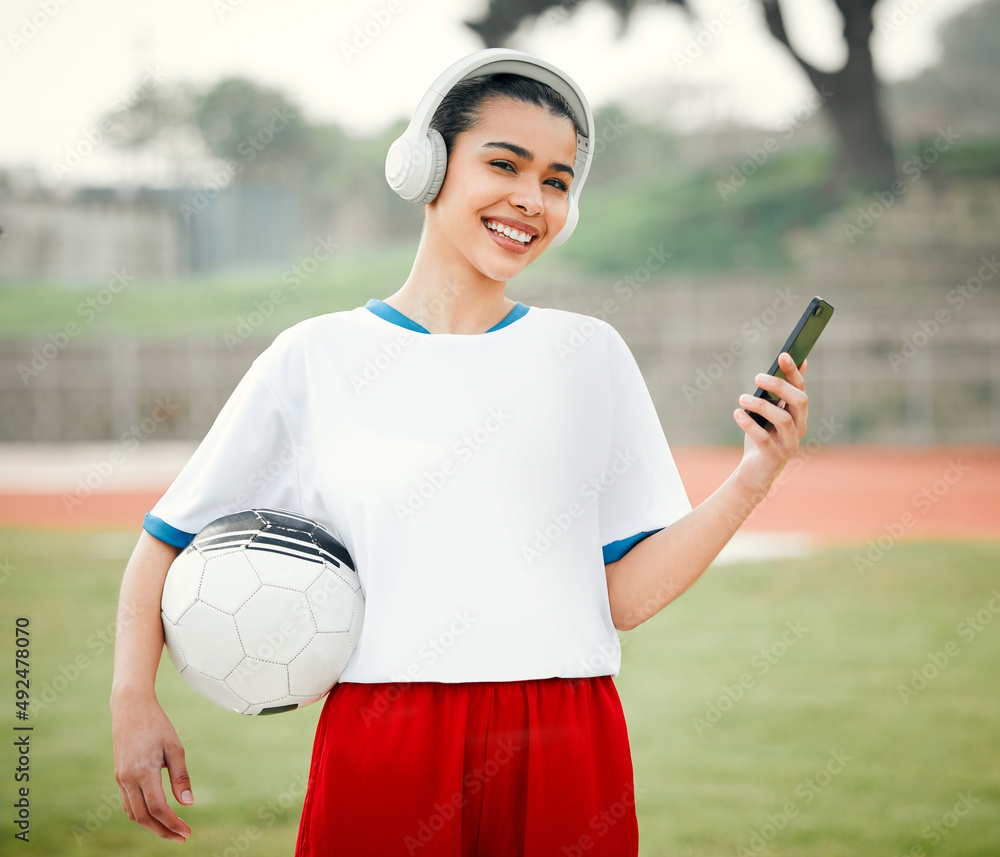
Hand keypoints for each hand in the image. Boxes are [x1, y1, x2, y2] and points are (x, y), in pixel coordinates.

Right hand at [112, 692, 192, 842]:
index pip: (158, 808)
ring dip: (152, 825)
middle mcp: (128, 779)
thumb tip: (188, 803)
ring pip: (133, 813)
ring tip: (171, 829)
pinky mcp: (118, 776)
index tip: (187, 832)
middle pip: (144, 817)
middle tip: (182, 837)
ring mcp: (120, 778)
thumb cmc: (157, 724)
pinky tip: (155, 815)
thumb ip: (180, 776)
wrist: (130, 708)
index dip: (173, 823)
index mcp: (144, 772)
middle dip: (163, 831)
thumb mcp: (175, 747)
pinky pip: (128, 803)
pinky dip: (141, 814)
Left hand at [733, 352, 807, 496]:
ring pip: (783, 419)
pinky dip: (749, 425)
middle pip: (799, 401)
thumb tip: (797, 361)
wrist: (755, 472)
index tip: (783, 355)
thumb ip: (780, 392)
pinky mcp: (774, 456)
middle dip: (780, 386)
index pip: (800, 389)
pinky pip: (764, 438)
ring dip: (761, 405)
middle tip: (758, 376)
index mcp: (799, 415)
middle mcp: (799, 427)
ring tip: (742, 398)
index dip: (793, 372)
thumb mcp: (771, 413)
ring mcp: (789, 443)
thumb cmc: (763, 437)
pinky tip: (737, 414)